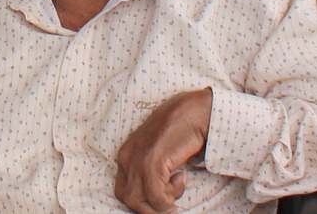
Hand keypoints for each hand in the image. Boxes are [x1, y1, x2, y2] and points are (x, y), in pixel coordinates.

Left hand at [115, 88, 212, 213]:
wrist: (193, 112)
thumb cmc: (179, 130)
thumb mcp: (157, 151)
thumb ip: (150, 168)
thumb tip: (156, 194)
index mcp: (126, 155)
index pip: (123, 191)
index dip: (143, 201)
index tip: (163, 198)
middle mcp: (127, 158)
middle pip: (128, 200)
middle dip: (151, 207)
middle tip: (172, 200)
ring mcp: (138, 161)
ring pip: (139, 203)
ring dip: (162, 204)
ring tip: (178, 186)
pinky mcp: (152, 163)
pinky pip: (156, 197)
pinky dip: (171, 195)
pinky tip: (182, 177)